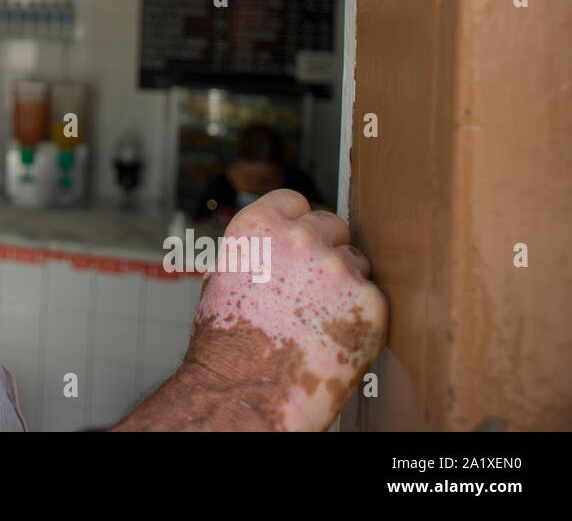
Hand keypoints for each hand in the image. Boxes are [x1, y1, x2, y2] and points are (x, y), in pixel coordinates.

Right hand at [182, 189, 387, 430]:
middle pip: (332, 225)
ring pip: (355, 263)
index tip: (298, 242)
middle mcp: (300, 239)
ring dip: (344, 284)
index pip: (295, 201)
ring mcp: (338, 269)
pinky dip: (360, 317)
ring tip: (319, 319)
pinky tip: (335, 337)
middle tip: (311, 287)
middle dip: (325, 250)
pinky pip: (373, 299)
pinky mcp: (371, 303)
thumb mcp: (220, 280)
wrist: (245, 392)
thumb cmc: (227, 347)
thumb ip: (253, 252)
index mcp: (258, 228)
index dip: (296, 223)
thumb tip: (270, 247)